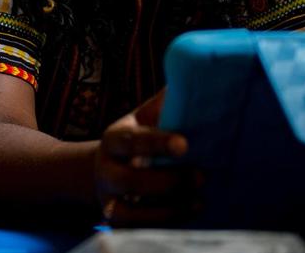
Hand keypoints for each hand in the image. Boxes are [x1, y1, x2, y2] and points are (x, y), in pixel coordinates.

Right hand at [94, 90, 200, 225]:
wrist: (103, 170)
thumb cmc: (136, 138)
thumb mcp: (144, 117)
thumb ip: (165, 103)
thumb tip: (197, 76)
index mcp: (114, 139)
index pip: (131, 140)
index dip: (156, 143)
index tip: (184, 143)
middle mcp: (106, 170)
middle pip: (130, 181)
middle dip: (169, 181)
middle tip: (201, 175)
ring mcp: (109, 199)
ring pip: (132, 212)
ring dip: (169, 208)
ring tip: (198, 200)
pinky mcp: (116, 220)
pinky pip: (137, 228)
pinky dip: (164, 223)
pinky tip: (188, 212)